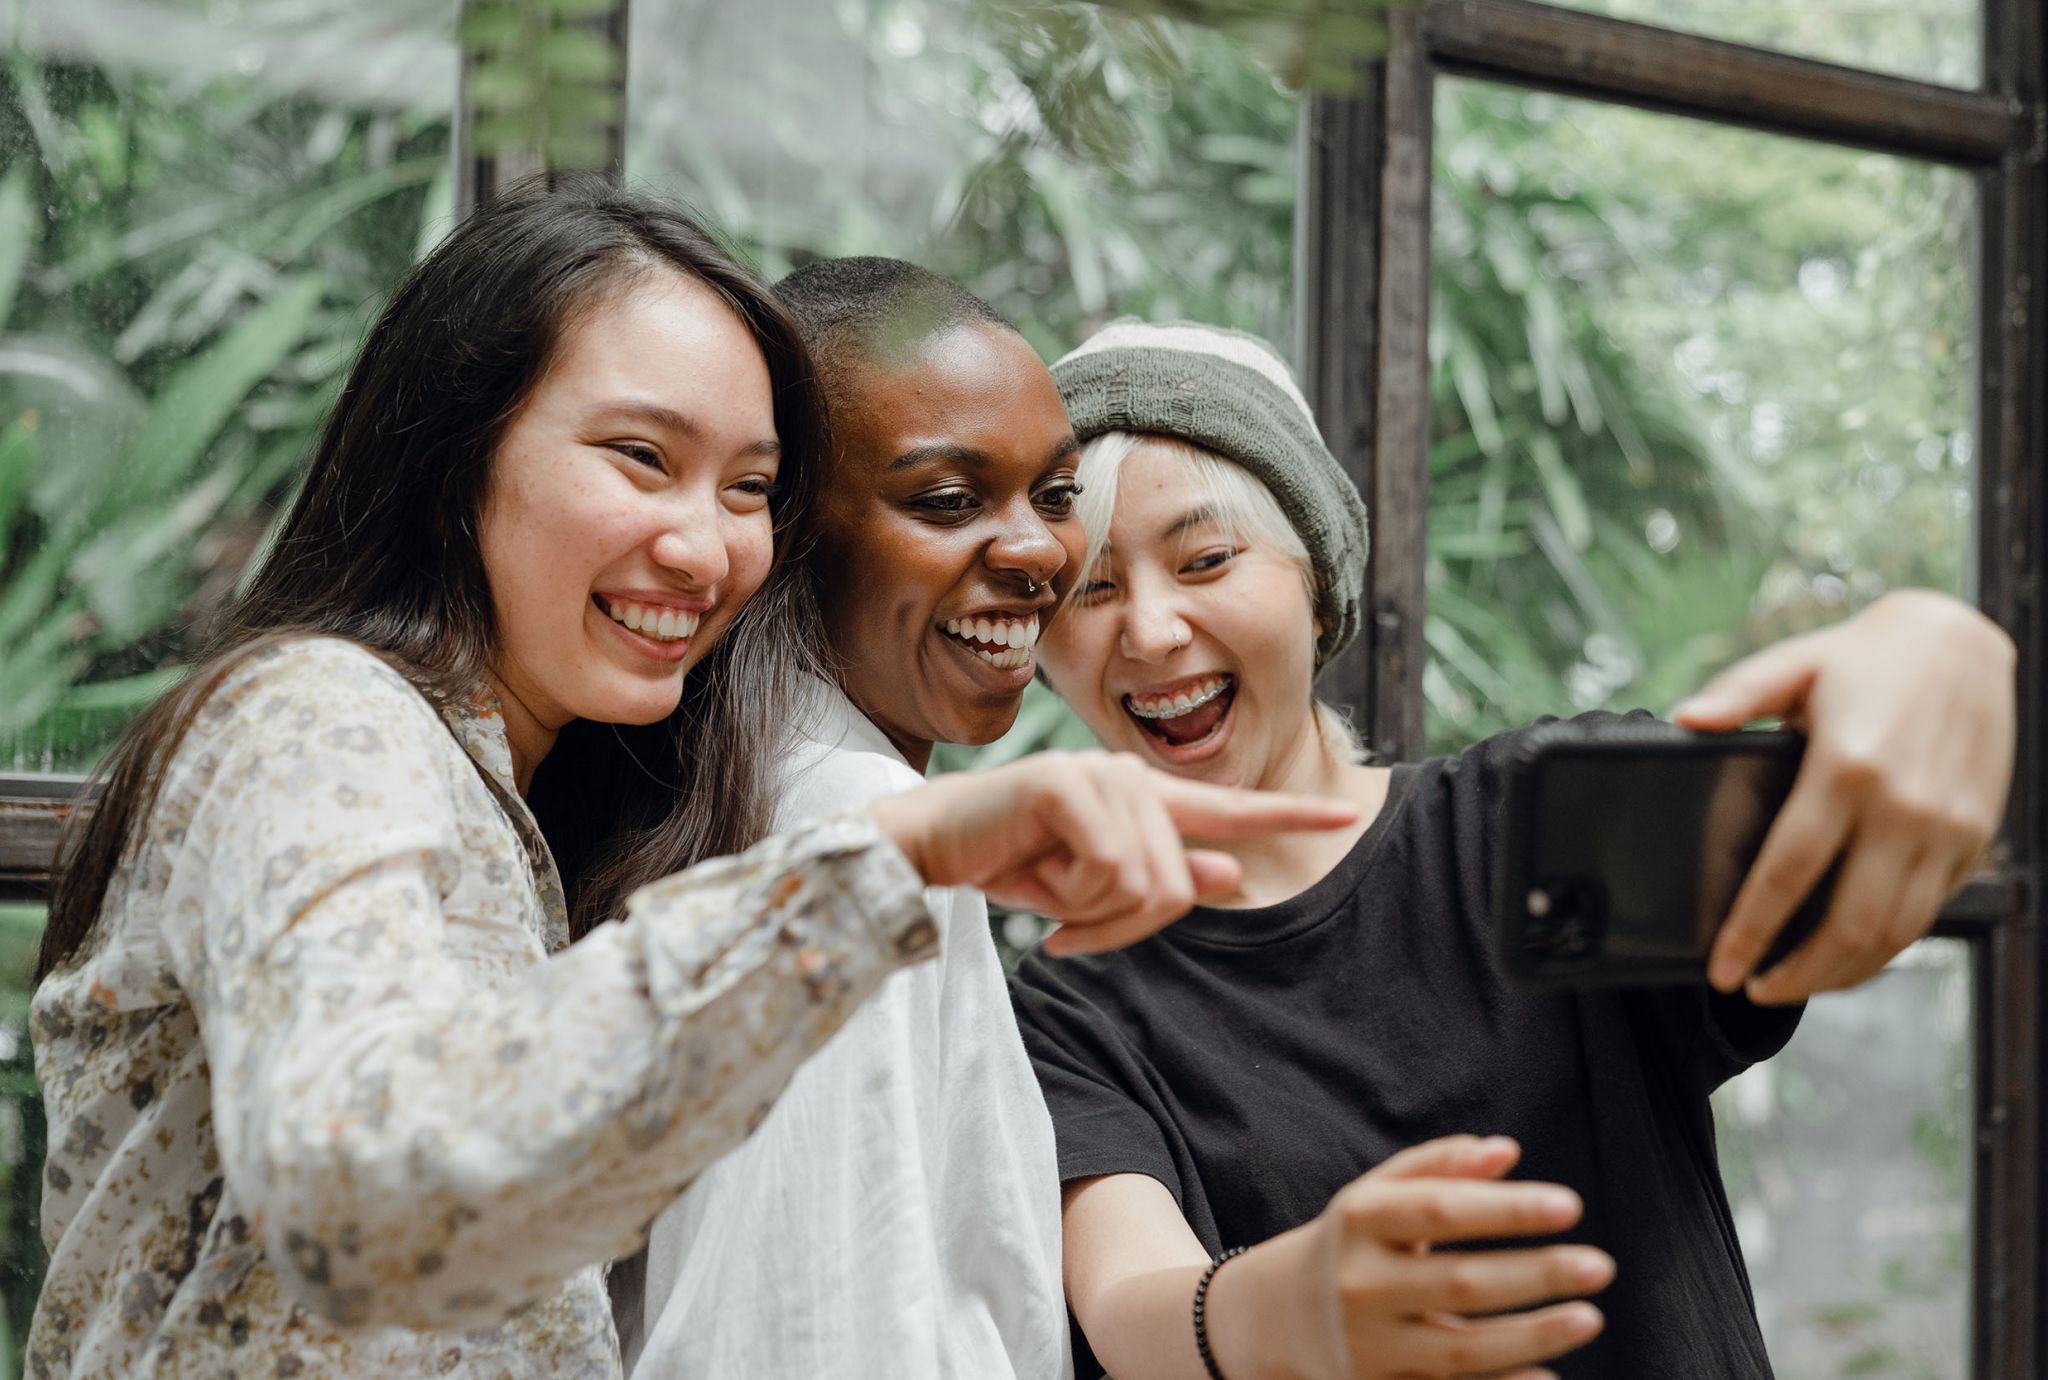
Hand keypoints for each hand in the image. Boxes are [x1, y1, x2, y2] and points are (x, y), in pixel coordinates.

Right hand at [868, 750, 1356, 953]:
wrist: (930, 845)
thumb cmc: (1007, 860)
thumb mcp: (1090, 885)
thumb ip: (1161, 877)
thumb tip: (1233, 875)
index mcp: (1142, 797)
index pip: (1229, 808)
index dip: (1290, 814)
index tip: (1347, 812)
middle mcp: (1130, 776)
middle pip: (1177, 886)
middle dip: (1122, 926)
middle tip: (1067, 922)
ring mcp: (1100, 774)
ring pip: (1145, 884)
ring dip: (1090, 911)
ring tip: (1046, 888)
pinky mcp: (1066, 785)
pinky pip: (1106, 870)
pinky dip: (1067, 896)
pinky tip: (1032, 876)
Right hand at [1226, 1136, 1609, 1379]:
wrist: (1272, 1317)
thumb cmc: (1348, 1242)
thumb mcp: (1375, 1194)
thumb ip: (1438, 1165)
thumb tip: (1506, 1151)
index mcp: (1361, 1221)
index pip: (1441, 1210)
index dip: (1507, 1209)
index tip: (1570, 1206)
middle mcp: (1362, 1283)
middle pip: (1460, 1281)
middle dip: (1536, 1273)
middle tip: (1601, 1265)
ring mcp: (1371, 1344)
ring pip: (1463, 1347)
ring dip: (1533, 1335)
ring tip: (1590, 1317)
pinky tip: (1549, 1378)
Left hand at [1674, 590, 2014, 1002]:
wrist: (1965, 643)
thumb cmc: (1869, 657)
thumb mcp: (1796, 663)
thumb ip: (1737, 695)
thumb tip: (1684, 720)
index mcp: (1847, 769)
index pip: (1788, 873)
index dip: (1751, 931)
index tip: (1722, 967)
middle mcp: (1903, 809)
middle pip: (1848, 925)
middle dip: (1796, 974)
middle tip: (1753, 988)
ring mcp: (1945, 831)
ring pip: (1894, 934)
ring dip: (1841, 974)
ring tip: (1791, 983)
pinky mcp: (1972, 841)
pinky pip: (1927, 915)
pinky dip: (1885, 949)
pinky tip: (1847, 955)